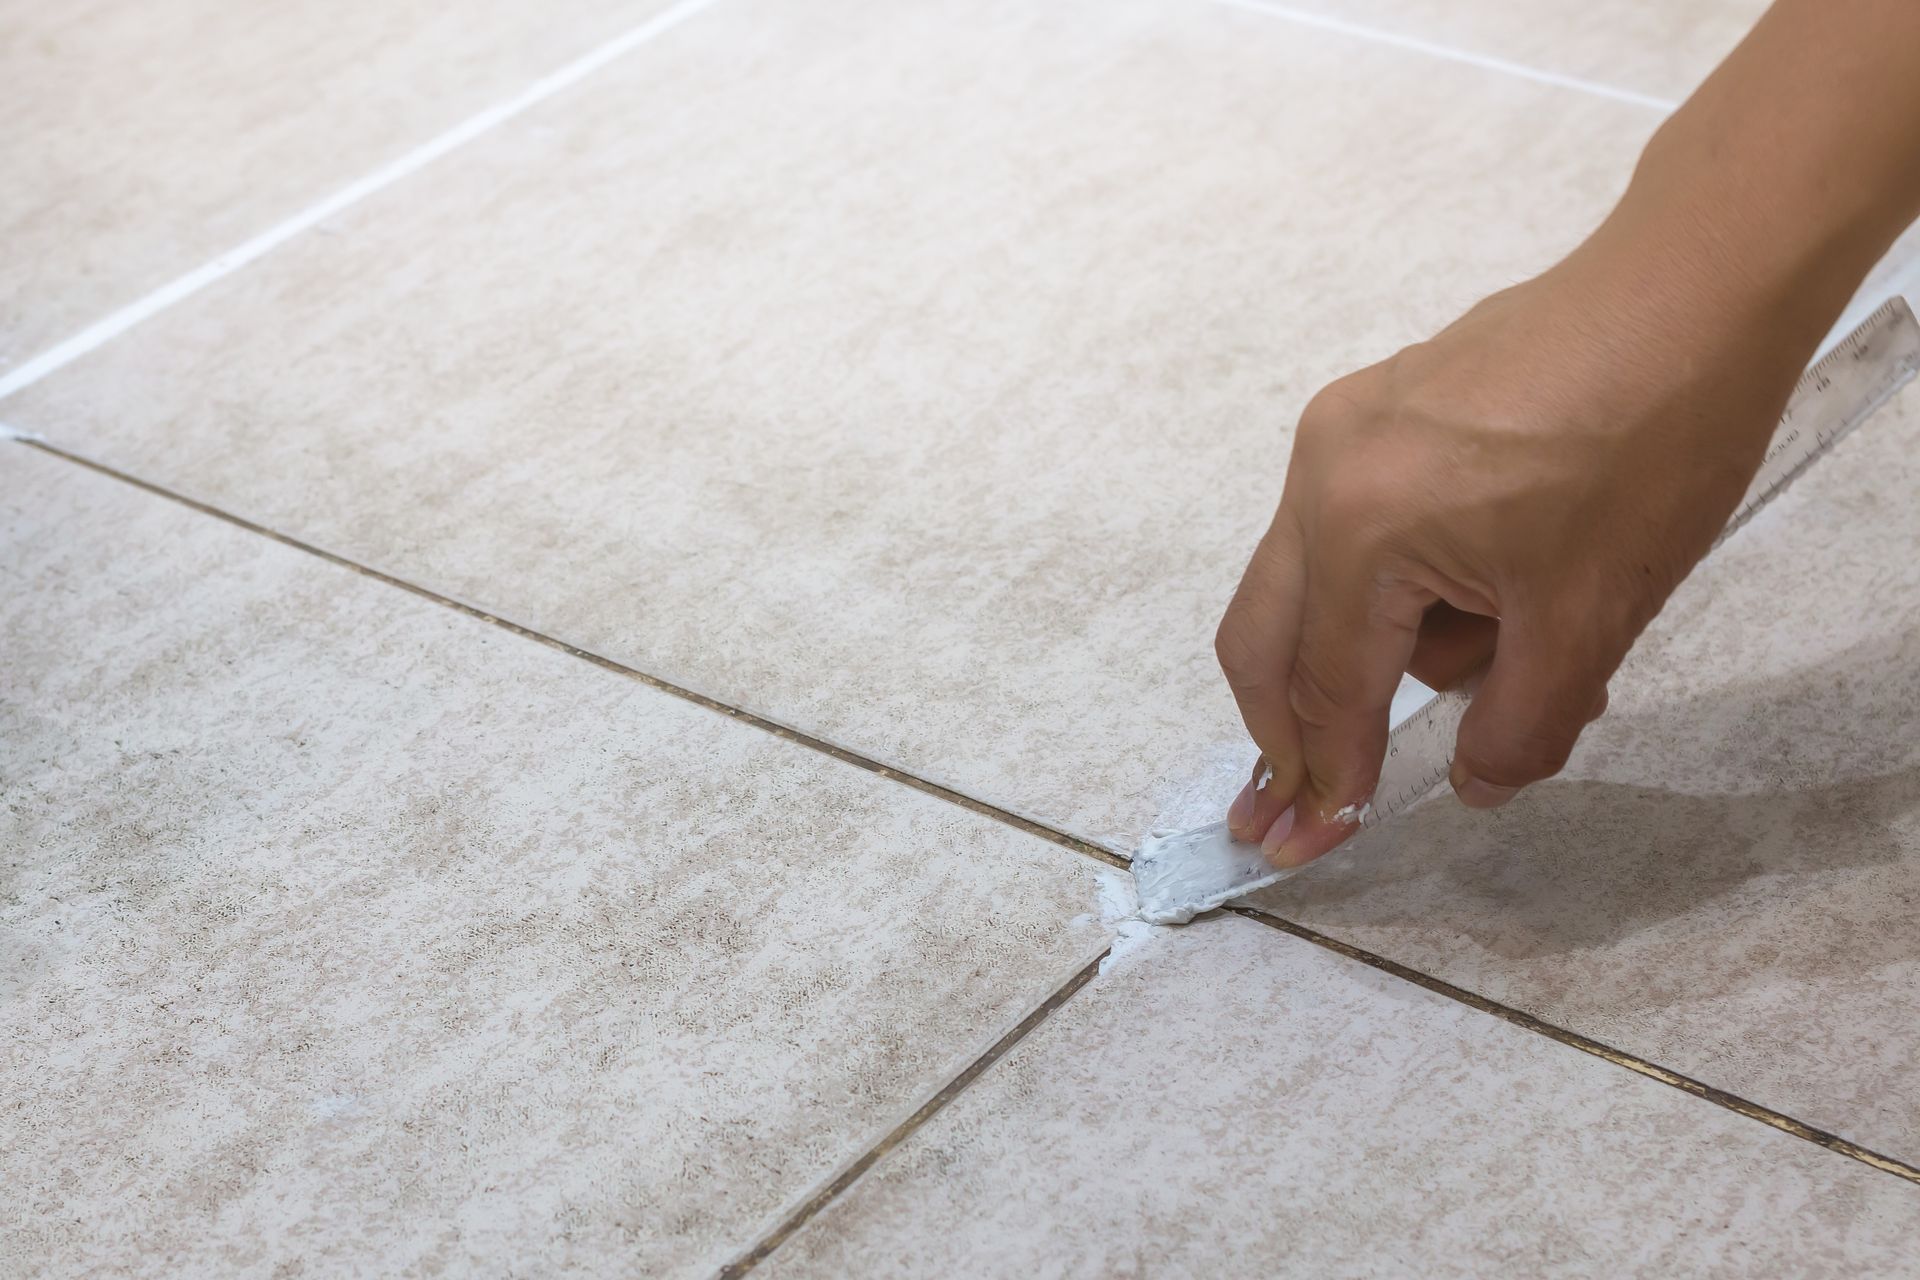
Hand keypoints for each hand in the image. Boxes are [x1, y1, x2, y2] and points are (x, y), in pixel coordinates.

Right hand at [1215, 235, 1821, 868]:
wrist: (1690, 288)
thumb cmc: (1649, 446)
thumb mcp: (1591, 619)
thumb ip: (1516, 726)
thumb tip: (1472, 785)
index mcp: (1359, 528)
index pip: (1330, 688)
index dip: (1328, 776)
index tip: (1306, 844)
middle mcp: (1319, 474)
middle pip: (1263, 635)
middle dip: (1279, 728)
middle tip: (1286, 803)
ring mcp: (1338, 429)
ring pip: (1310, 581)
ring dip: (1373, 649)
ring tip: (1499, 656)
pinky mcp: (1373, 407)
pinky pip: (1347, 525)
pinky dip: (1393, 586)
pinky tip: (1482, 596)